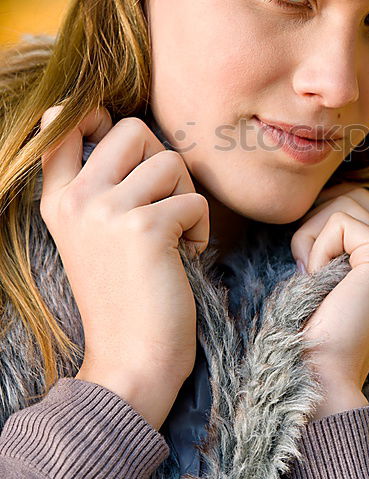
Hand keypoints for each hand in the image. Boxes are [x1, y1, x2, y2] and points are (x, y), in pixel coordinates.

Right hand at [38, 105, 209, 427]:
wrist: (130, 361)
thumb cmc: (125, 296)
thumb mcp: (93, 235)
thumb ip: (100, 184)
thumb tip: (130, 128)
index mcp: (58, 199)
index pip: (63, 122)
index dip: (97, 116)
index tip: (123, 148)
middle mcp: (76, 199)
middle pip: (133, 128)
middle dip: (163, 159)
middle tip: (164, 203)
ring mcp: (107, 211)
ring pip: (171, 160)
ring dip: (186, 197)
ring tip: (174, 237)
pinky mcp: (145, 228)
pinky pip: (195, 200)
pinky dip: (200, 229)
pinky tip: (183, 258)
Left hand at [291, 181, 368, 390]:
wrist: (318, 376)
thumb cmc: (314, 331)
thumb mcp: (333, 275)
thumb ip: (343, 238)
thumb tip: (332, 193)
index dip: (330, 223)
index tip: (314, 265)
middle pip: (359, 195)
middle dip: (320, 222)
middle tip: (308, 269)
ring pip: (349, 201)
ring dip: (315, 235)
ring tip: (314, 276)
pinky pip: (341, 221)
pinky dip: (317, 247)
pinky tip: (319, 281)